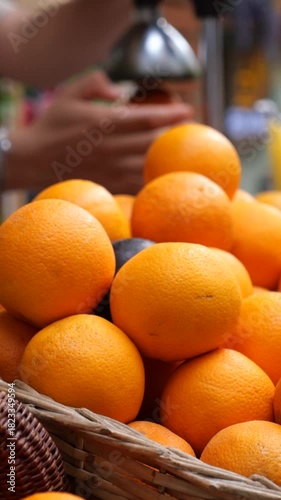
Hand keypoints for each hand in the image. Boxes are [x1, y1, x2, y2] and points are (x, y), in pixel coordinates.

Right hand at [5, 72, 193, 193]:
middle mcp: (112, 147)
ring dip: (169, 156)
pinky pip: (138, 182)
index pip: (147, 118)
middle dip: (177, 134)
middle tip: (191, 128)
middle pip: (155, 142)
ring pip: (150, 163)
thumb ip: (94, 82)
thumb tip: (118, 87)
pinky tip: (165, 171)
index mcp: (104, 123)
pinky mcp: (109, 183)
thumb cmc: (52, 125)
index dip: (171, 113)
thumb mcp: (68, 94)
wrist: (33, 160)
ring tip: (183, 149)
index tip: (188, 109)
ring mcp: (111, 168)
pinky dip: (154, 177)